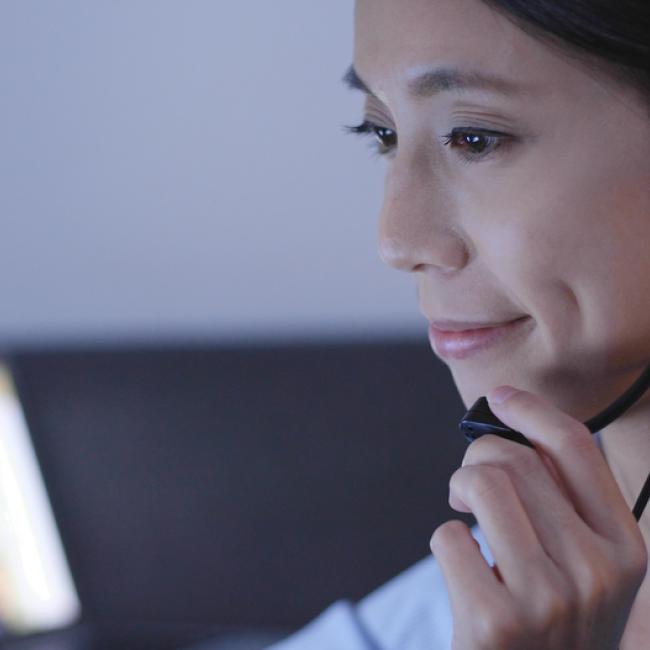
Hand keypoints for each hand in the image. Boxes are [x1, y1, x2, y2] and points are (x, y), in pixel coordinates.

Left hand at [430, 386, 647, 648]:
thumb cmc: (552, 621)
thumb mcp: (585, 568)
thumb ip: (563, 502)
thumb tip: (517, 430)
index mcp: (624, 549)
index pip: (576, 448)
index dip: (532, 410)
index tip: (500, 398)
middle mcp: (596, 573)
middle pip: (515, 458)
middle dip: (478, 456)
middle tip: (469, 485)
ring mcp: (547, 600)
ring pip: (481, 482)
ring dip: (460, 487)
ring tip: (463, 512)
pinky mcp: (495, 622)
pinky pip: (449, 537)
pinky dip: (446, 543)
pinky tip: (465, 570)